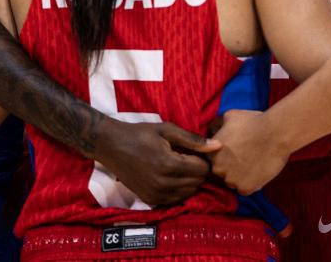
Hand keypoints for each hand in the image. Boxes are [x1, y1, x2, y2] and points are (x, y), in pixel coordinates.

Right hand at [97, 120, 220, 206]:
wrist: (112, 146)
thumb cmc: (141, 134)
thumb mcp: (168, 130)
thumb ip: (194, 140)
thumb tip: (218, 146)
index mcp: (169, 165)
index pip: (202, 169)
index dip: (203, 159)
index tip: (195, 150)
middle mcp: (163, 184)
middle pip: (197, 183)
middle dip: (198, 170)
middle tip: (189, 157)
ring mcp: (156, 195)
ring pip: (188, 193)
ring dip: (189, 181)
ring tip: (180, 166)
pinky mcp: (150, 200)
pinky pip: (175, 199)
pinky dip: (179, 189)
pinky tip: (171, 176)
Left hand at [209, 109, 292, 195]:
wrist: (275, 132)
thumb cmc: (253, 122)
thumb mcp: (229, 116)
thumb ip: (216, 124)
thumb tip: (212, 129)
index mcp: (211, 153)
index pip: (213, 160)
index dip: (225, 155)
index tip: (236, 150)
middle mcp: (217, 169)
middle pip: (222, 173)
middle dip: (231, 166)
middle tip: (246, 156)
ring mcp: (230, 180)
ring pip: (233, 182)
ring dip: (241, 176)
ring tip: (254, 162)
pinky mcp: (245, 189)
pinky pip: (245, 189)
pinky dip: (252, 183)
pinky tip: (259, 170)